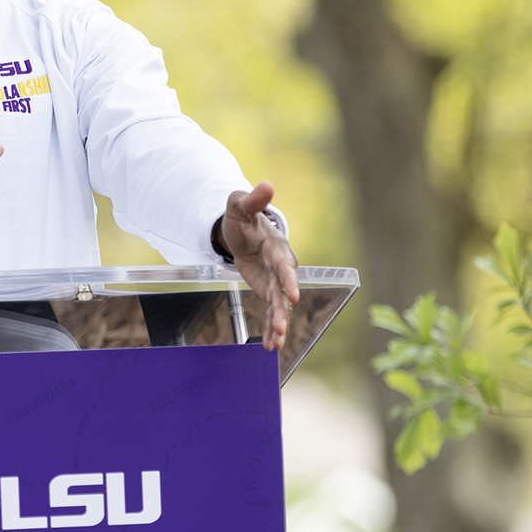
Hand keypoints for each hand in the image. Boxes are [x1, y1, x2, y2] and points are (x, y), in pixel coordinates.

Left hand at [218, 183, 298, 350]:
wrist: (242, 230)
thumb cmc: (241, 217)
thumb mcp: (239, 206)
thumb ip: (252, 200)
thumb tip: (266, 185)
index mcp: (276, 246)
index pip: (284, 264)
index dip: (288, 279)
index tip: (292, 295)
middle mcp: (281, 265)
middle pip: (284, 289)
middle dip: (283, 308)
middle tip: (281, 325)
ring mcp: (276, 280)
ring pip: (280, 305)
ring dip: (279, 324)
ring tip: (276, 343)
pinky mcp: (270, 290)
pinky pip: (273, 311)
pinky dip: (273, 327)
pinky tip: (271, 346)